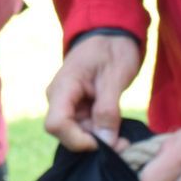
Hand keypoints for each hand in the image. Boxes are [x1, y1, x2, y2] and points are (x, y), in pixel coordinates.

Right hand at [43, 31, 141, 149]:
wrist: (112, 35)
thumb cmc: (113, 50)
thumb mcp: (115, 77)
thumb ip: (108, 108)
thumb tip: (105, 141)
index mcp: (64, 86)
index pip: (56, 124)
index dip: (77, 140)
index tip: (105, 142)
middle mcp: (58, 98)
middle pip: (65, 133)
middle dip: (93, 143)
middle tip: (123, 145)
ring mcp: (66, 104)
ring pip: (76, 134)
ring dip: (99, 140)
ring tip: (124, 139)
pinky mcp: (76, 109)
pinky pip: (84, 129)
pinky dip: (100, 134)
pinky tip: (117, 132)